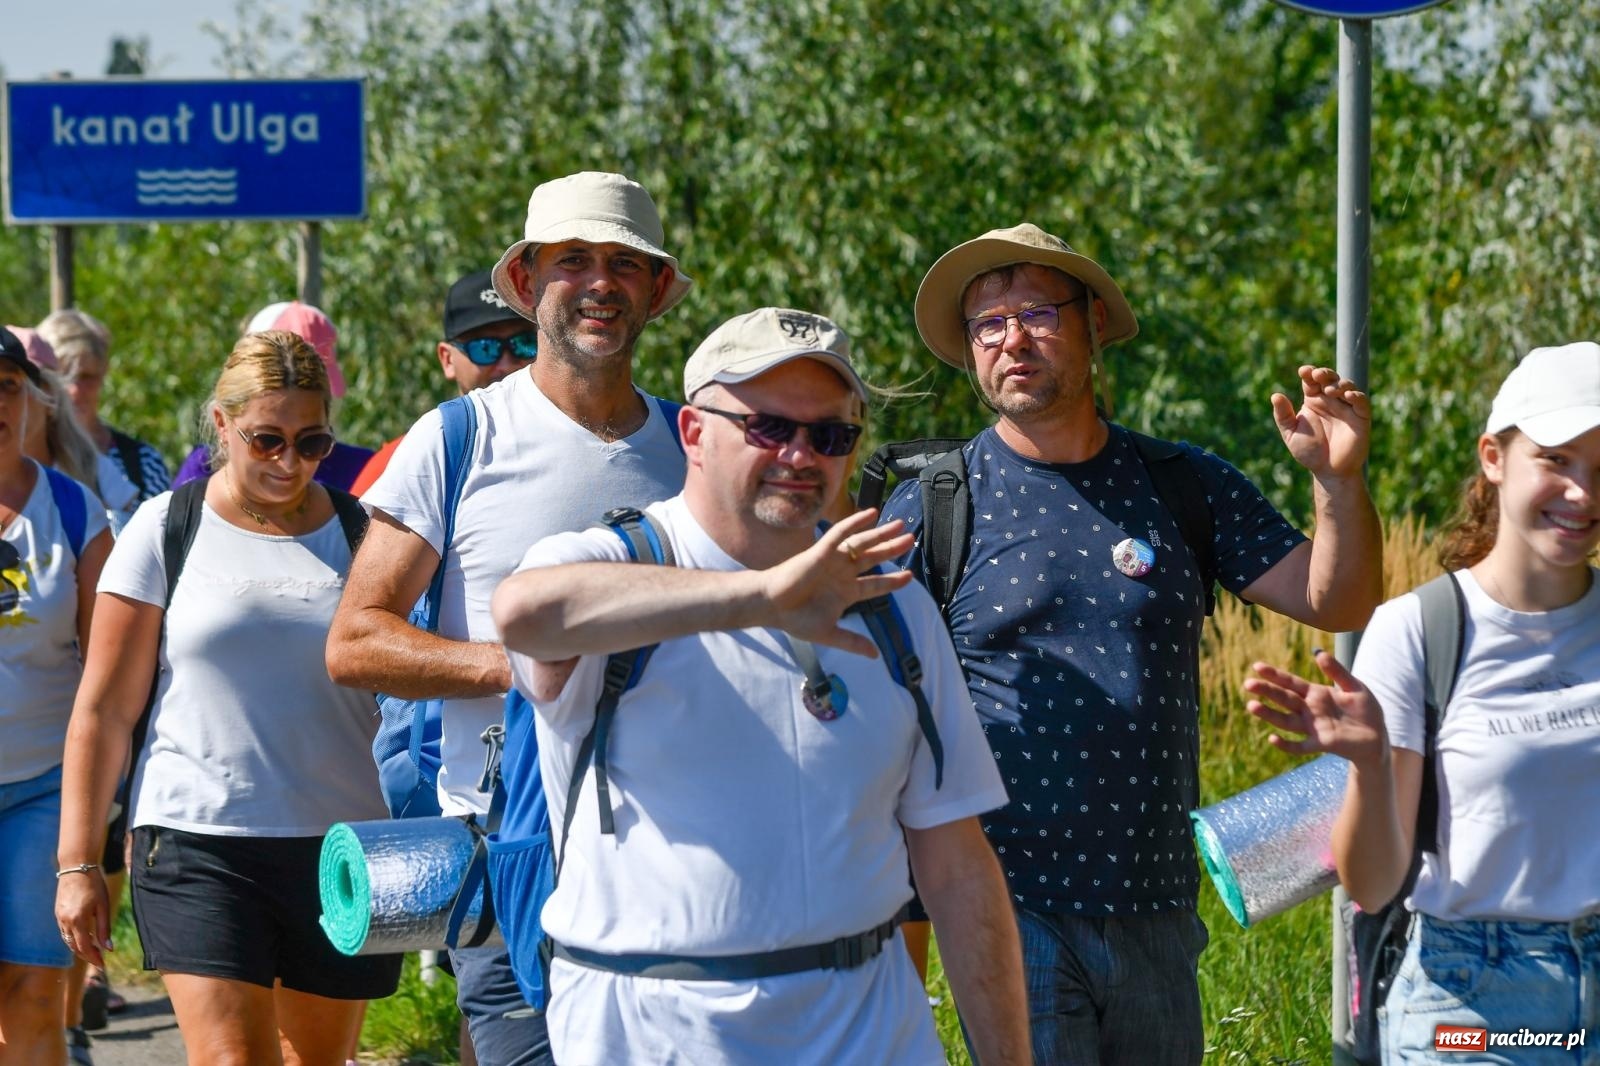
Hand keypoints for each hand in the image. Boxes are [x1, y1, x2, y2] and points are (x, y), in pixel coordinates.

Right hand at [54, 867, 112, 967]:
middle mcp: (65, 921)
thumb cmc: (94, 884)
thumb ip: (104, 928)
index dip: (94, 958)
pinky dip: (74, 939)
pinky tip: (84, 940)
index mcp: (77, 920)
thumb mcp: (103, 906)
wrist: (76, 867)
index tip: (103, 965)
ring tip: (94, 953)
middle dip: (87, 956)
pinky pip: (65, 932)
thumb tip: (108, 948)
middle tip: (99, 962)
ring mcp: (59, 917)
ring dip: (80, 949)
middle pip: (74, 947)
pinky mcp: (58, 913)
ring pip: (68, 941)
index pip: (84, 947)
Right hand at [760, 508, 914, 655]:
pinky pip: (840, 534)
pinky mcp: (821, 552)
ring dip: (880, 534)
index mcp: (846, 592)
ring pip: (861, 544)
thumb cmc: (795, 619)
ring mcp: (832, 561)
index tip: (909, 576)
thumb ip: (853, 642)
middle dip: (891, 549)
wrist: (771, 607)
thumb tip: (875, 656)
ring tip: (901, 524)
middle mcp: (842, 574)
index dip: (893, 580)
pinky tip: (871, 514)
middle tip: (911, 539)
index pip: (875, 584)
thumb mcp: (829, 634)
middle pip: (873, 559)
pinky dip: (855, 524)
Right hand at [1243, 648, 1389, 767]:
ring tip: (1252, 706)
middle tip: (1248, 684)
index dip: (1274, 675)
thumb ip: (1337, 671)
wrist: (1377, 737)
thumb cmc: (1366, 710)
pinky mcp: (1320, 744)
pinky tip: (1273, 739)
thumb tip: (1318, 653)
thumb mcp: (1355, 687)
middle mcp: (1309, 710)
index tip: (1257, 666)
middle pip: (1284, 699)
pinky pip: (1299, 746)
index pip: (1291, 682)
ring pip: (1285, 720)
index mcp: (1316, 693)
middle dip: (1266, 691)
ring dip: (1269, 714)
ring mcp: (1313, 727)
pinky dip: (1286, 744)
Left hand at [1271, 365, 1369, 479]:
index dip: (1309, 373)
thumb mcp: (1291, 433)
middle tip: (1317, 375)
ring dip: (1339, 384)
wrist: (1328, 471)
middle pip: (1330, 379)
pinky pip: (1362, 402)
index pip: (1311, 381)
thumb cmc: (1309, 452)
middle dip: (1324, 373)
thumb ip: (1283, 416)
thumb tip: (1275, 395)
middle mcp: (1331, 400)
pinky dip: (1356, 396)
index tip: (1303, 371)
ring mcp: (1347, 407)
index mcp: (1313, 401)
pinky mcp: (1361, 417)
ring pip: (1347, 386)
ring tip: (1330, 390)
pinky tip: (1348, 396)